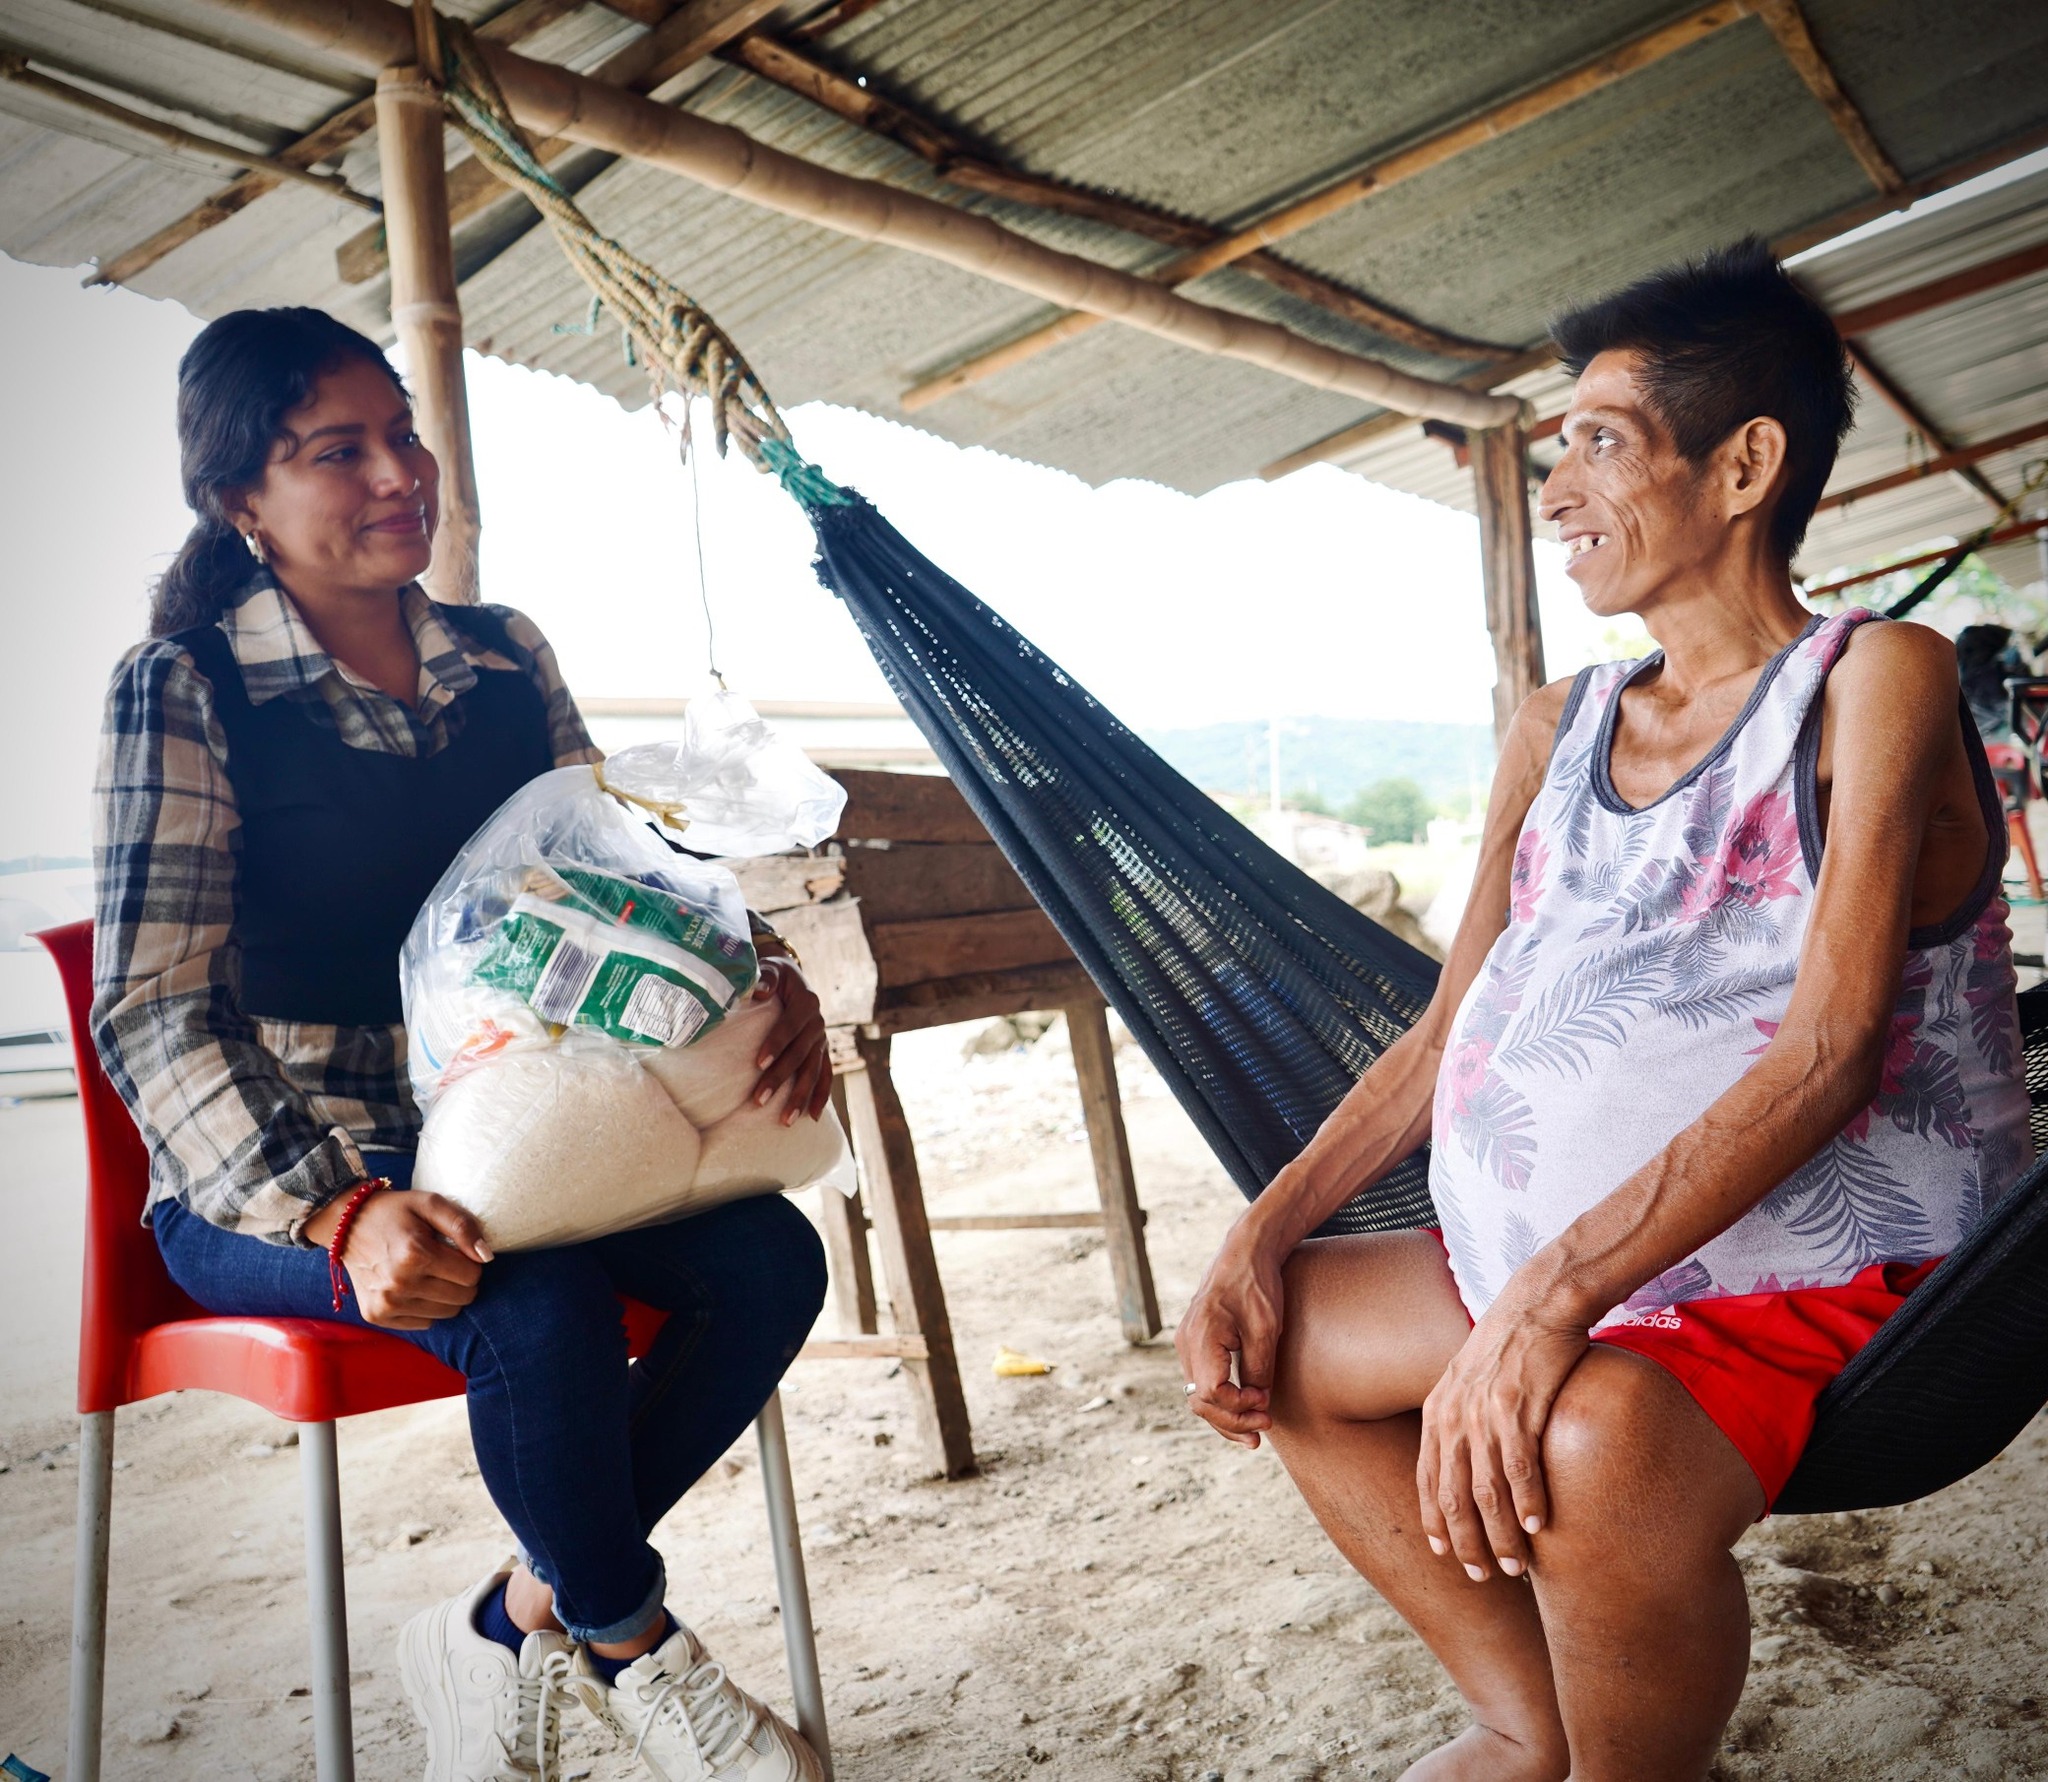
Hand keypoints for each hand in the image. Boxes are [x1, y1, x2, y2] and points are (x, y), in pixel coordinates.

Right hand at [304, 1189, 489, 1329]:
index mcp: (415, 1254)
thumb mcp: (431, 1203)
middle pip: (462, 1298)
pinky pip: (424, 1323)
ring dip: (444, 1295)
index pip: (472, 1275)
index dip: (470, 1261)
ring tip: (426, 1273)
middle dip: (461, 1280)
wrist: (347, 1224)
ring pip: (446, 1314)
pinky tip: (411, 1286)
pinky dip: (424, 1308)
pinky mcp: (376, 1316)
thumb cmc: (395, 1211)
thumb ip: (463, 1226)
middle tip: (443, 1262)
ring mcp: (385, 1304)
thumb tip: (486, 1257)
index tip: (455, 1250)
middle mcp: (399, 1284)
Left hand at [751, 955, 831, 1122]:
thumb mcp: (769, 968)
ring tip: (786, 1120)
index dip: (776, 1044)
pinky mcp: (821, 1051)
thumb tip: (758, 991)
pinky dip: (821, 1096)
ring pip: (813, 1071)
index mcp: (807, 1002)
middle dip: (780, 1078)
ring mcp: (822, 1039)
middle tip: (759, 1100)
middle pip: (800, 1055)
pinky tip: (813, 1117)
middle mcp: (818, 1023)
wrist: (790, 976)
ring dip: (800, 1096)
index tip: (758, 1064)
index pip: (790, 1026)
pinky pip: (825, 1075)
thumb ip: (765, 977)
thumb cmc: (774, 975)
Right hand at [1176, 1218, 1287, 1447]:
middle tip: (1263, 1430)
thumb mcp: (1265, 1330)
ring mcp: (1187, 1344)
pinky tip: (1243, 1409)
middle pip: (1200, 1401)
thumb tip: (1258, 1403)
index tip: (1265, 1401)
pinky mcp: (1195, 1343)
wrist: (1245, 1252)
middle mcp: (1186, 1343)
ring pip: (1198, 1395)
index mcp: (1201, 1338)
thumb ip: (1259, 1369)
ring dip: (1225, 1416)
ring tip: (1254, 1432)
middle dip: (1231, 1421)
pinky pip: (1202, 1381)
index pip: (1211, 1393)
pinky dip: (1221, 1400)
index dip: (1238, 1407)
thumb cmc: (1257, 1286)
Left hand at [1416, 1290, 1587, 1579]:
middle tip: (1481, 1576)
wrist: (1537, 1303)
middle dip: (1465, 1542)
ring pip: (1485, 1491)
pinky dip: (1526, 1502)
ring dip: (1499, 1535)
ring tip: (1514, 1566)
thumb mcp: (1466, 1379)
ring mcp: (1484, 1413)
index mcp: (1437, 1412)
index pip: (1426, 1479)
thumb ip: (1459, 1419)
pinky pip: (1519, 1467)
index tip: (1445, 1554)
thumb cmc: (1508, 1344)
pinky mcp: (1518, 1406)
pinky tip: (1537, 1528)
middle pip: (1452, 1495)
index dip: (1434, 1521)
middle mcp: (1454, 1416)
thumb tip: (1463, 1461)